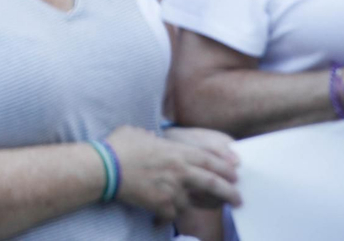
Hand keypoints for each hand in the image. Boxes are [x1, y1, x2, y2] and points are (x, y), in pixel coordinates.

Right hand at [103, 125, 239, 224]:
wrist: (105, 169)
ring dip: (206, 204)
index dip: (225, 167)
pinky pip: (174, 211)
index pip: (210, 160)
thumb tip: (152, 138)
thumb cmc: (119, 147)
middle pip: (213, 184)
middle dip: (229, 192)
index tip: (235, 174)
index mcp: (177, 152)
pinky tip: (173, 211)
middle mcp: (180, 172)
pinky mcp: (162, 206)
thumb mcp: (139, 132)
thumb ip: (153, 138)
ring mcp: (172, 191)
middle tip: (238, 198)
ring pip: (196, 201)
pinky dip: (175, 211)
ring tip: (214, 207)